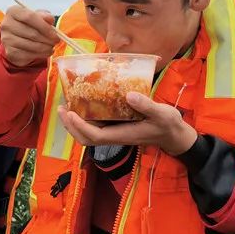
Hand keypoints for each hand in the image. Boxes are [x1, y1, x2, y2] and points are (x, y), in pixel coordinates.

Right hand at [0, 5, 59, 66]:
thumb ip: (44, 16)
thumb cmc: (29, 25)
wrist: (17, 39)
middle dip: (47, 39)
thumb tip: (50, 19)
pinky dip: (40, 55)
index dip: (45, 26)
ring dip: (45, 48)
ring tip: (51, 47)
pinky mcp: (10, 52)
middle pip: (32, 33)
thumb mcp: (37, 17)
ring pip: (31, 45)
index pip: (30, 17)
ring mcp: (6, 39)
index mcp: (13, 11)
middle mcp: (6, 25)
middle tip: (56, 41)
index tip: (55, 34)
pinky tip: (45, 52)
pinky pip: (28, 55)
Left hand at [57, 92, 197, 154]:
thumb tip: (129, 95)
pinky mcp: (115, 128)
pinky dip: (84, 119)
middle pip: (86, 138)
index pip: (95, 136)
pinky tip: (81, 106)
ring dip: (74, 123)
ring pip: (88, 135)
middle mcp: (114, 136)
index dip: (80, 126)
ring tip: (65, 107)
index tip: (70, 113)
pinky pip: (94, 128)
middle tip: (61, 108)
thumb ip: (147, 105)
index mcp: (122, 135)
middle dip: (71, 126)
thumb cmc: (168, 125)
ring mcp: (114, 133)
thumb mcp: (162, 114)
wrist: (173, 135)